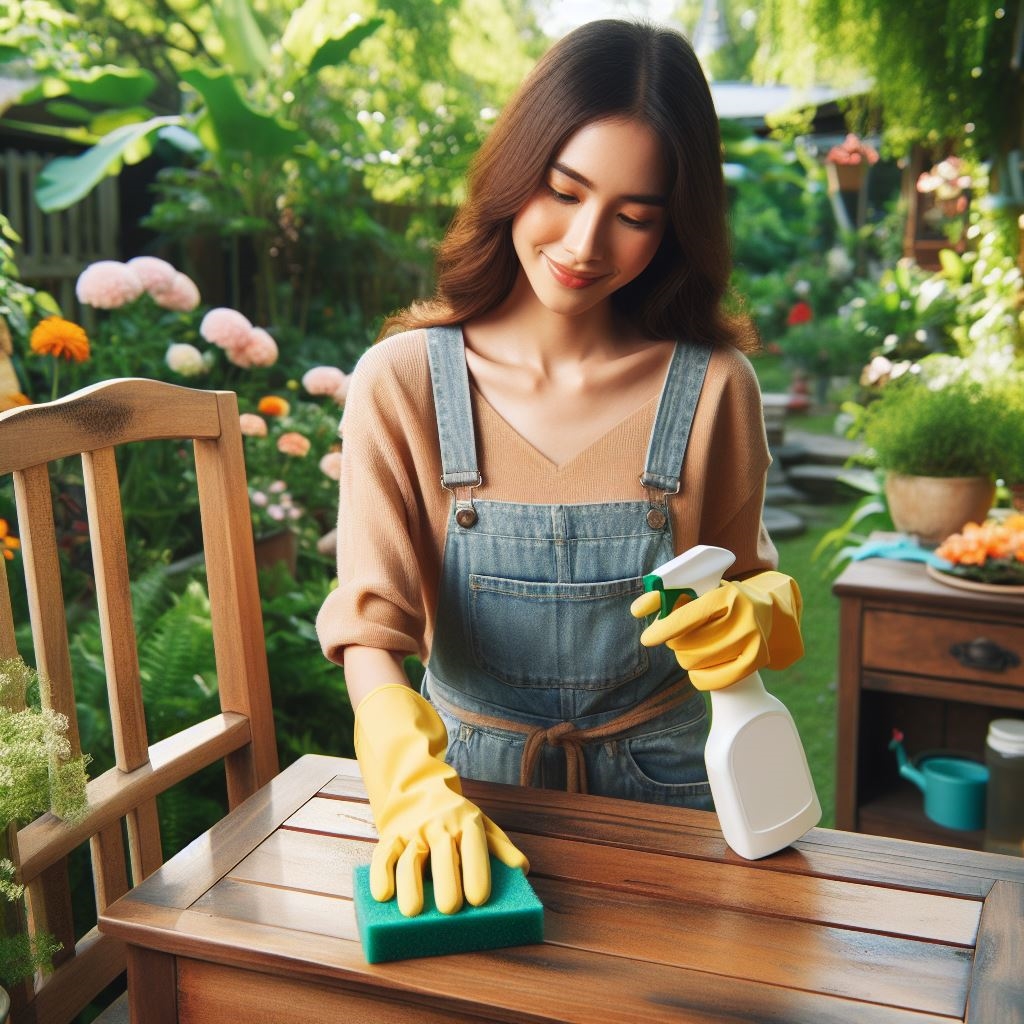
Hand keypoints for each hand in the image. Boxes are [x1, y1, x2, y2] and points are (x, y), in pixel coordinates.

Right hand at [354, 684, 528, 915]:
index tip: (478, 900)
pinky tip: (383, 895)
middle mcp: (439, 824)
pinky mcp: (390, 837)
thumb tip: (523, 869)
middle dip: (446, 881)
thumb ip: (501, 848)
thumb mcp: (481, 824)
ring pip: (409, 858)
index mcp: (467, 822)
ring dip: (410, 884)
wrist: (417, 788)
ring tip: (413, 911)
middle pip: (442, 853)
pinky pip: (383, 855)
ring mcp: (413, 831)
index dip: (476, 871)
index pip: (473, 845)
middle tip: (449, 909)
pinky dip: (381, 874)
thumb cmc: (456, 818)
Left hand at [630, 571, 802, 689]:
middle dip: (675, 642)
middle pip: (687, 644)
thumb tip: (636, 610)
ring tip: (693, 646)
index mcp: (727, 595)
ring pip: (695, 662)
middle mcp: (743, 618)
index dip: (663, 629)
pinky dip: (698, 676)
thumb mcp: (698, 590)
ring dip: (685, 657)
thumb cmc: (720, 599)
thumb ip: (665, 597)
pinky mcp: (756, 661)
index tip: (647, 639)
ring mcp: (753, 641)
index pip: (687, 617)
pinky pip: (713, 681)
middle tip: (681, 636)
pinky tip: (699, 666)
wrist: (765, 609)